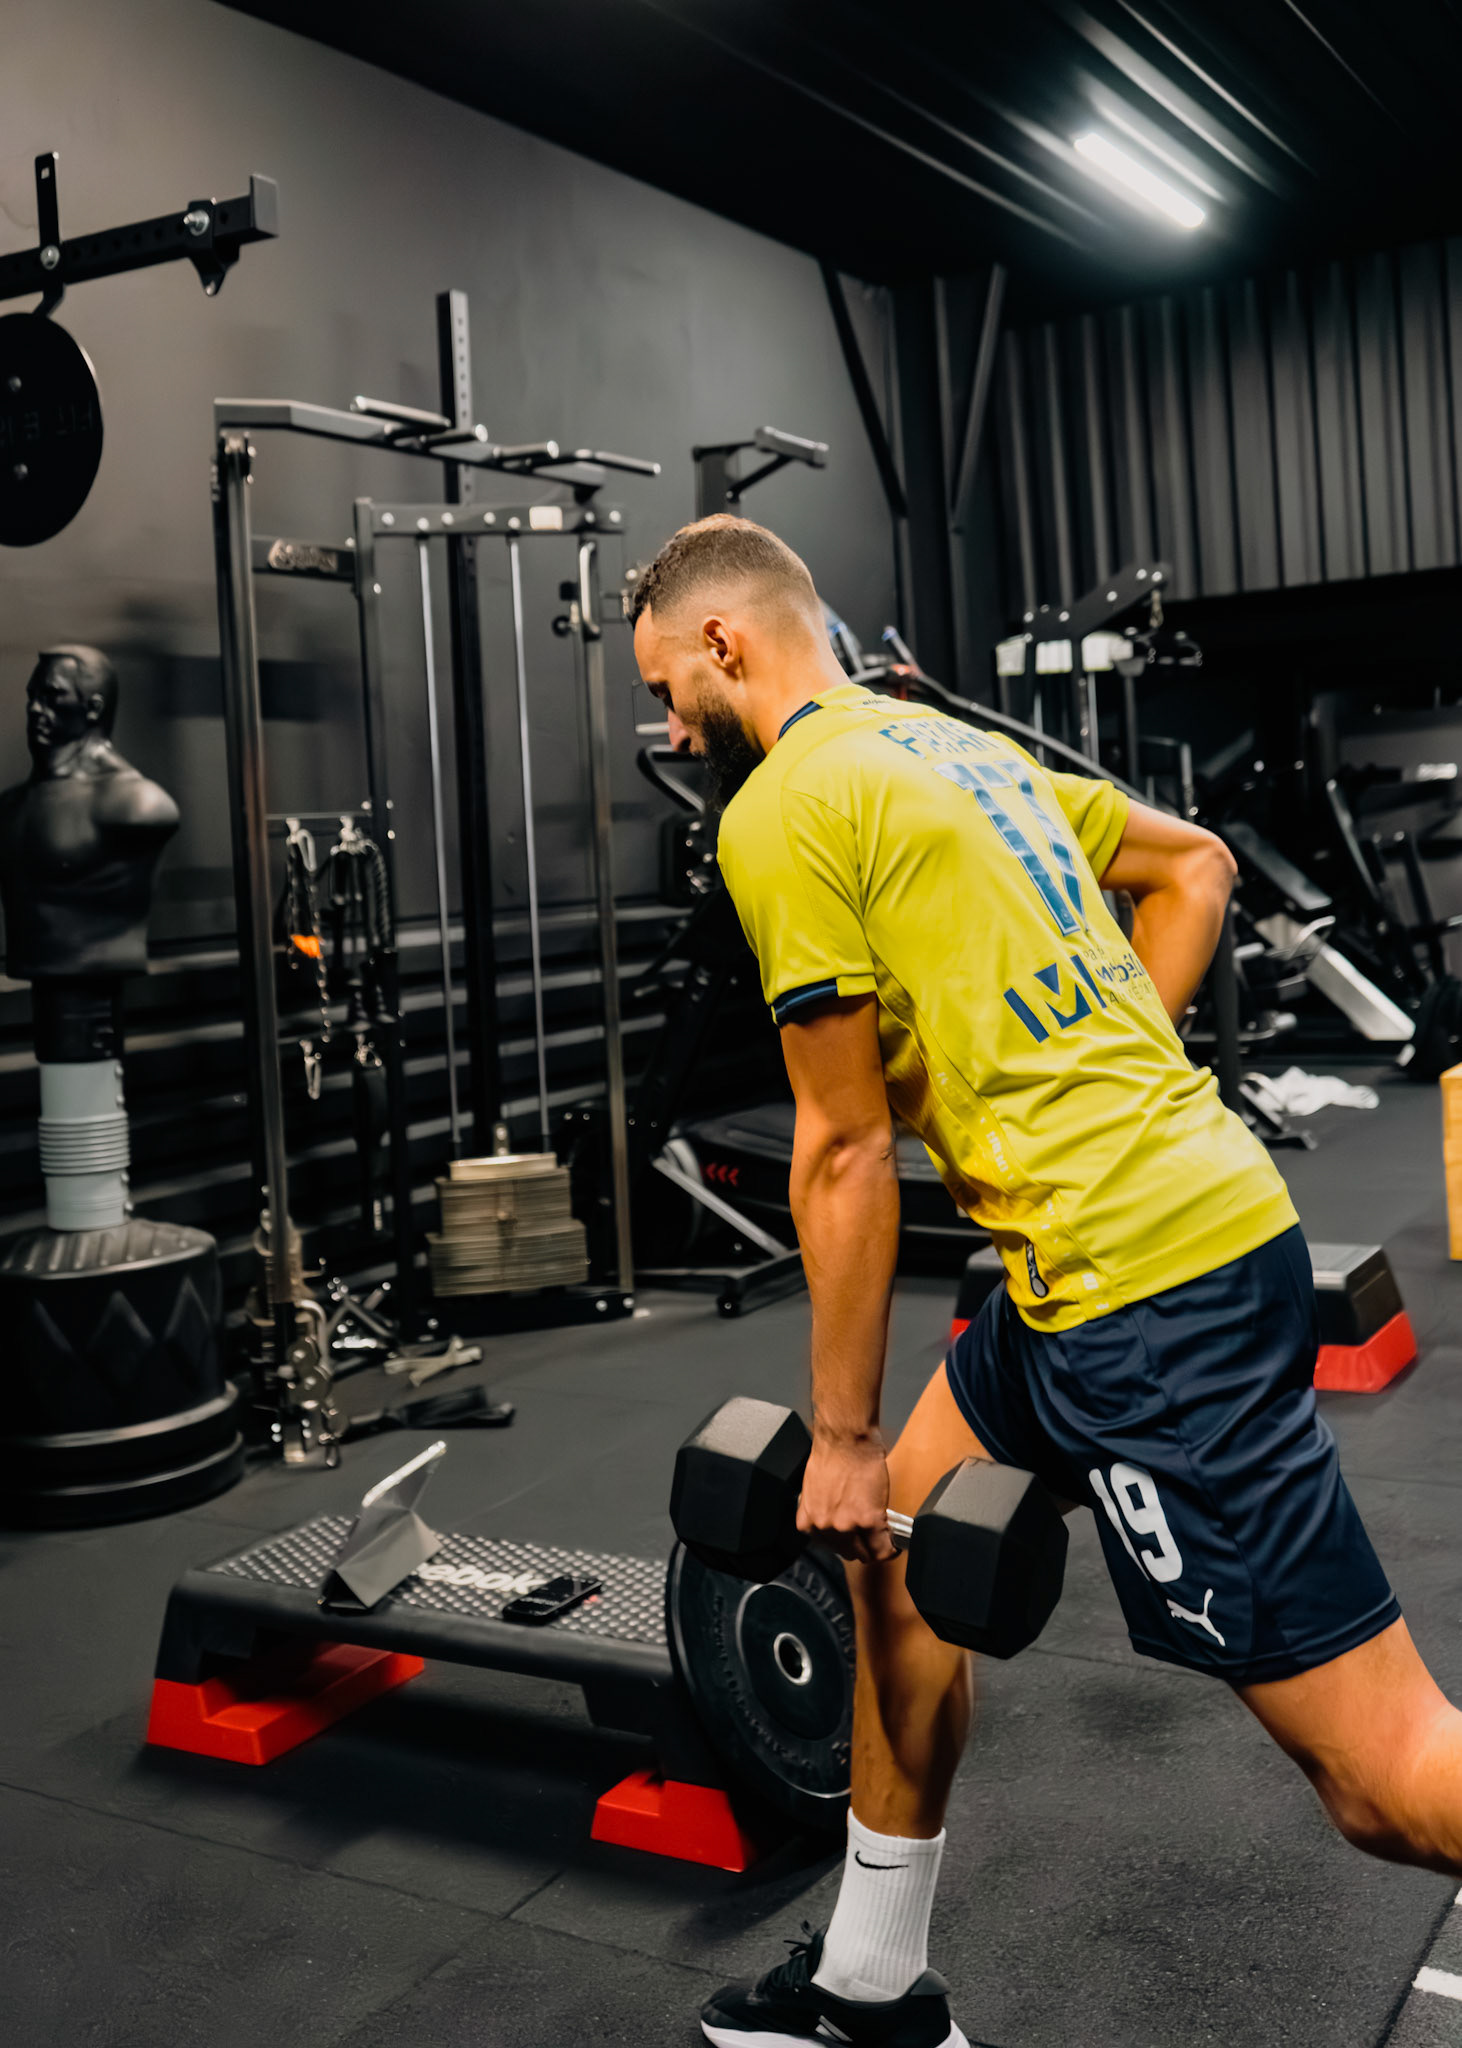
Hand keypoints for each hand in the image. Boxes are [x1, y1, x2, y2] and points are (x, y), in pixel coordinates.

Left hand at [796, 1435, 895, 1563]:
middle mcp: (826, 1526)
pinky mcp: (870, 1519)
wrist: (845, 1439)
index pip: (829, 1547)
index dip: (844, 1542)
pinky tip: (894, 1545)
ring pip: (866, 1553)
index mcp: (810, 1520)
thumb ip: (822, 1510)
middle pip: (847, 1552)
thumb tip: (834, 1518)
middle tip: (869, 1538)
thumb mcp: (814, 1489)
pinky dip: (891, 1548)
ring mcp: (847, 1525)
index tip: (853, 1540)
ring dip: (875, 1547)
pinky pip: (883, 1546)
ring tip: (883, 1539)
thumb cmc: (832, 1453)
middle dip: (860, 1546)